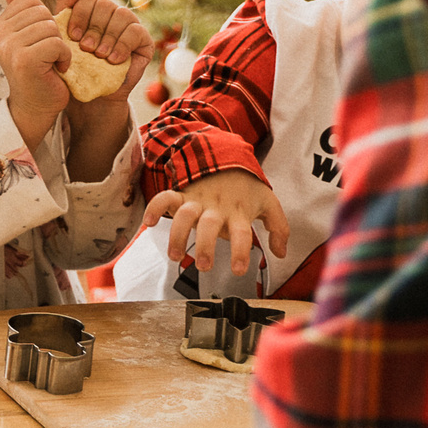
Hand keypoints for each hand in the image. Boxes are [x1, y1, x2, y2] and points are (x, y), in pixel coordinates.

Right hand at [0, 0, 72, 149]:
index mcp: (0, 25)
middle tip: (47, 55)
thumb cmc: (42, 69)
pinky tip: (56, 69)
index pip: (31, 1)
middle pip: (42, 12)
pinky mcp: (23, 60)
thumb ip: (37, 6)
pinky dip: (64, 57)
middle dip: (54, 33)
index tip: (40, 41)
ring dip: (60, 46)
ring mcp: (9, 47)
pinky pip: (56, 44)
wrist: (37, 106)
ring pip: (50, 27)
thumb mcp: (39, 33)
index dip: (45, 20)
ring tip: (51, 62)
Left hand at [54, 0, 150, 126]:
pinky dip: (122, 44)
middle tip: (85, 48)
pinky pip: (136, 32)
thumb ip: (66, 7)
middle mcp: (112, 14)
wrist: (88, 94)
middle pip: (105, 5)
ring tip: (98, 55)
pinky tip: (112, 59)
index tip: (71, 36)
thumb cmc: (73, 65)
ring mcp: (130, 26)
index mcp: (93, 10)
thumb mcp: (63, 36)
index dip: (80, 15)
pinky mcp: (144, 41)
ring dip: (107, 36)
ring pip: (121, 15)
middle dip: (93, 27)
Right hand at [139, 171, 286, 280]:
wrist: (226, 157)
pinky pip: (165, 198)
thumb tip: (280, 254)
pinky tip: (147, 223)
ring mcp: (197, 200)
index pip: (242, 234)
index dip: (239, 252)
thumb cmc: (247, 187)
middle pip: (209, 226)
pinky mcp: (181, 195)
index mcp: (238, 212)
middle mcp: (216, 208)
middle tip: (204, 266)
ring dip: (178, 235)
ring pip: (185, 216)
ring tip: (175, 255)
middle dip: (205, 247)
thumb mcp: (269, 203)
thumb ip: (279, 229)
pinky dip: (154, 209)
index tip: (237, 270)